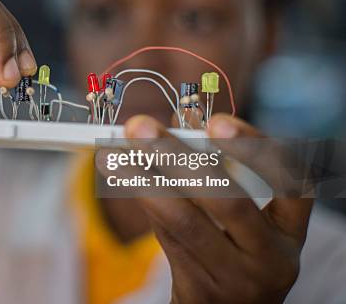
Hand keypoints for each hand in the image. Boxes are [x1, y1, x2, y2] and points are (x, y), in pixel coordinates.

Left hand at [123, 114, 311, 303]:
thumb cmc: (239, 246)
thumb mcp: (249, 213)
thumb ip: (222, 165)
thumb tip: (185, 116)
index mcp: (290, 229)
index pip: (289, 184)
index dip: (254, 149)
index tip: (215, 121)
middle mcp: (270, 257)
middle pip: (229, 204)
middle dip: (179, 158)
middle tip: (140, 126)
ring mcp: (233, 278)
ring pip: (184, 223)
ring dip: (142, 180)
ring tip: (112, 152)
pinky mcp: (196, 289)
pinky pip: (164, 235)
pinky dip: (140, 198)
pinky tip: (117, 173)